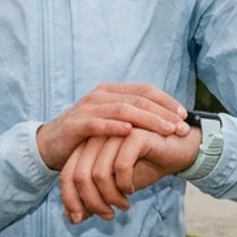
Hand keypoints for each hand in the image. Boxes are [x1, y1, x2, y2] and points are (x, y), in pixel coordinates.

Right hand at [36, 83, 190, 171]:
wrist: (51, 145)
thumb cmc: (87, 137)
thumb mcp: (112, 123)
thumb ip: (133, 118)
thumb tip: (167, 121)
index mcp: (112, 91)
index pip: (145, 90)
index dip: (167, 101)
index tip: (185, 116)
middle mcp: (101, 95)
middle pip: (138, 99)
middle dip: (163, 114)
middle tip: (182, 128)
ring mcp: (88, 108)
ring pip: (123, 110)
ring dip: (148, 120)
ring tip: (166, 131)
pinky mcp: (76, 124)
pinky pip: (98, 124)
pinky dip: (115, 127)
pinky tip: (131, 132)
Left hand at [60, 125, 201, 223]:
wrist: (179, 151)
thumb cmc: (145, 167)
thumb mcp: (115, 187)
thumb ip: (93, 198)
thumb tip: (72, 219)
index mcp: (87, 146)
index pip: (67, 175)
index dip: (70, 200)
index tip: (79, 220)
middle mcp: (97, 137)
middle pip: (79, 176)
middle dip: (91, 203)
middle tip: (107, 216)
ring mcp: (115, 133)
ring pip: (98, 174)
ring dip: (110, 198)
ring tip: (123, 205)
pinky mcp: (134, 134)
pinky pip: (120, 167)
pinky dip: (124, 185)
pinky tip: (132, 190)